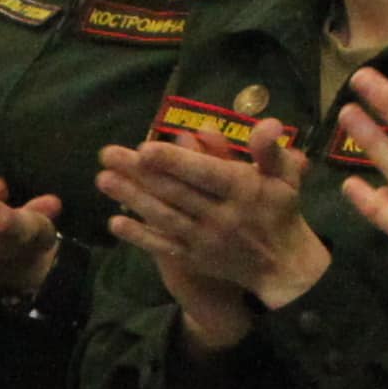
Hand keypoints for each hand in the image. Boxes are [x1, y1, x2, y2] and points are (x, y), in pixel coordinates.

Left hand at [95, 124, 323, 346]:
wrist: (282, 264)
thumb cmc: (280, 210)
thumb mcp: (284, 175)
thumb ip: (271, 149)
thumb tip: (267, 123)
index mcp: (241, 190)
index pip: (204, 173)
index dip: (175, 161)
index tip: (145, 148)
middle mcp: (220, 216)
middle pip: (175, 192)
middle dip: (139, 173)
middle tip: (107, 154)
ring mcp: (204, 239)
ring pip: (164, 216)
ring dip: (132, 198)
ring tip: (103, 179)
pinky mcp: (194, 258)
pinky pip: (163, 246)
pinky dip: (139, 235)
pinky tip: (115, 222)